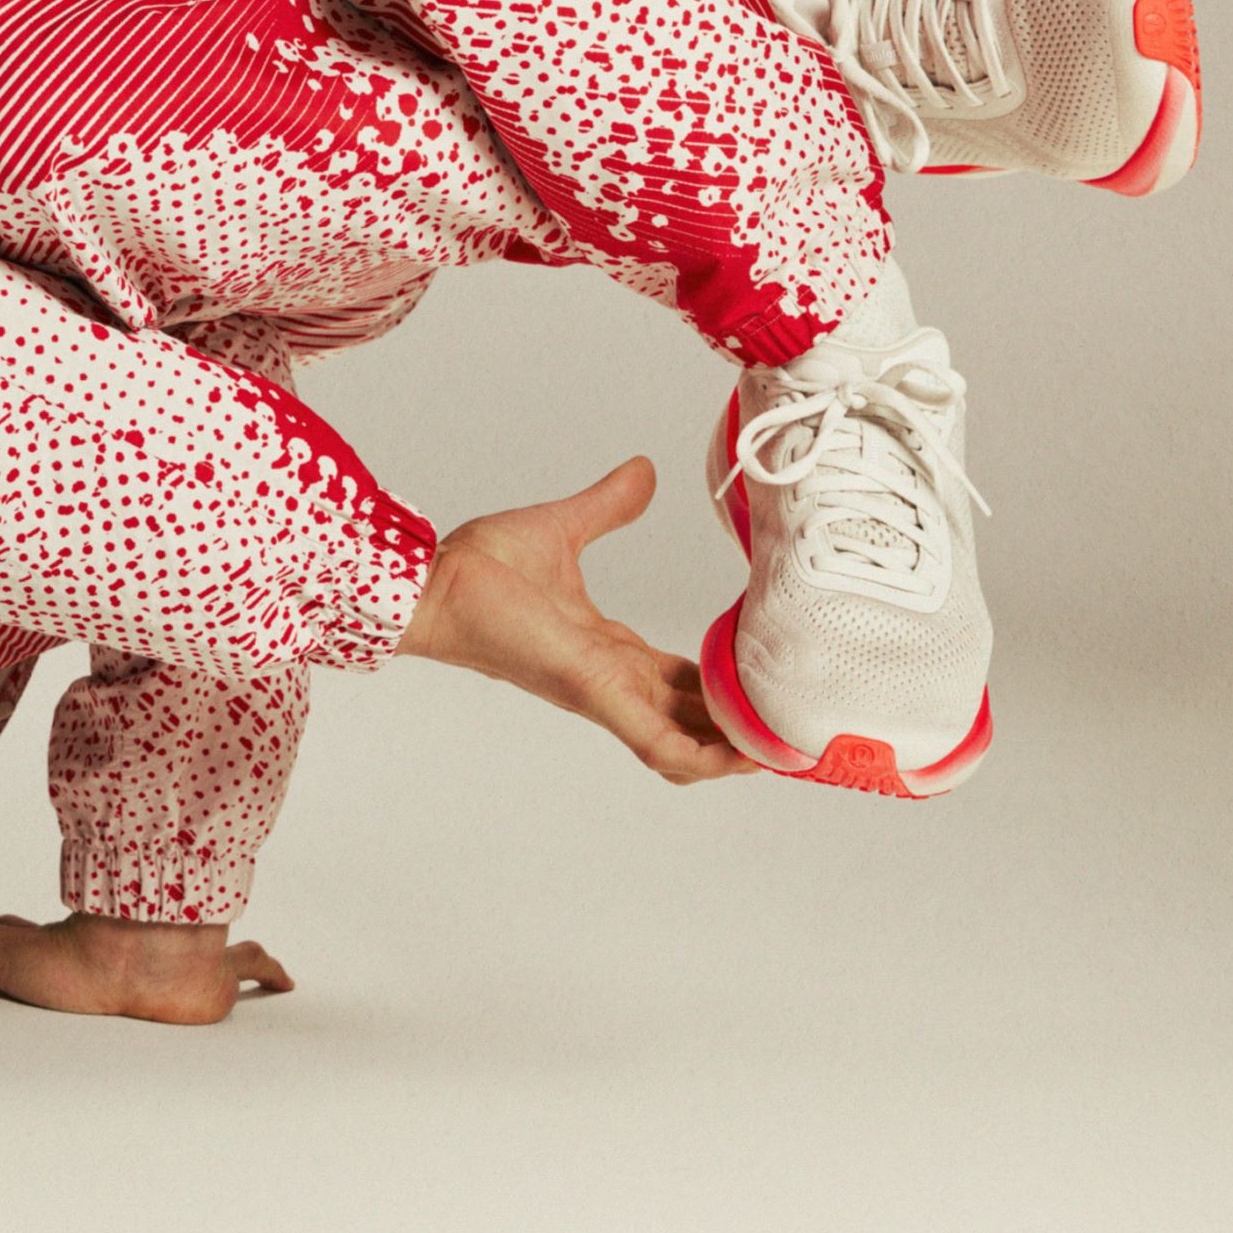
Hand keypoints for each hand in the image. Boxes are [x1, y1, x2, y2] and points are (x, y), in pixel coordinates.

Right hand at [0, 913, 288, 1024]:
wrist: (144, 953)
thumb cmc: (75, 953)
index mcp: (81, 954)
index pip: (57, 953)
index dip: (44, 953)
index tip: (51, 969)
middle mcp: (129, 958)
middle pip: (130, 964)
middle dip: (133, 974)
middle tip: (133, 997)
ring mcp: (173, 972)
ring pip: (192, 965)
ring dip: (198, 974)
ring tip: (206, 997)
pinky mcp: (215, 984)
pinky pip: (253, 968)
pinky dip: (270, 973)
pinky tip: (288, 985)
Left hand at [396, 457, 754, 784]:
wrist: (435, 583)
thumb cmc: (478, 566)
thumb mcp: (565, 527)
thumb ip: (609, 507)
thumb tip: (642, 474)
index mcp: (607, 648)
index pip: (679, 681)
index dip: (724, 690)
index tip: (767, 684)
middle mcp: (611, 679)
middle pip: (692, 719)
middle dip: (741, 731)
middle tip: (797, 731)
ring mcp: (605, 693)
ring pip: (683, 745)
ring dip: (734, 753)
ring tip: (788, 751)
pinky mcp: (595, 694)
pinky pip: (660, 745)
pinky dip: (704, 757)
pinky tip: (746, 758)